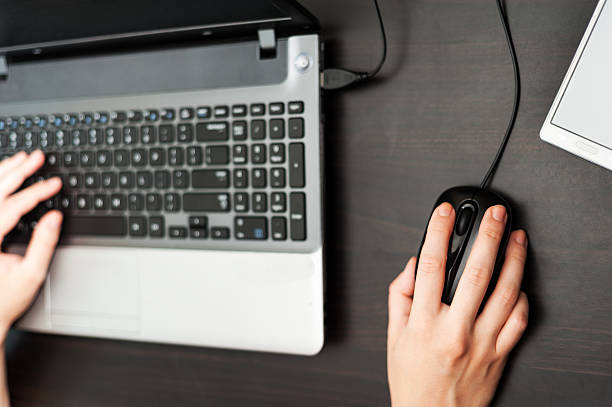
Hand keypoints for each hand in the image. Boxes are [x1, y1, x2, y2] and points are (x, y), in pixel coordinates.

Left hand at [0, 151, 62, 341]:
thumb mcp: (32, 275)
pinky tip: (4, 174)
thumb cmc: (6, 299)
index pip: (11, 206)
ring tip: (22, 158)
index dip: (36, 192)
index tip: (55, 183)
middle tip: (37, 156)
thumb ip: (44, 244)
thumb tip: (55, 217)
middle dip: (19, 171)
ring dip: (4, 172)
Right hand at [387, 203, 527, 406]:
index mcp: (424, 323)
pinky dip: (523, 299)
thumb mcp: (393, 337)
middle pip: (475, 273)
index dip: (438, 233)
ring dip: (514, 260)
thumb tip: (413, 266)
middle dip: (488, 236)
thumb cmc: (412, 380)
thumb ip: (400, 297)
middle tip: (495, 214)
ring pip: (505, 293)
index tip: (444, 213)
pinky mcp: (500, 355)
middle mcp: (455, 330)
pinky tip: (521, 283)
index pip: (430, 266)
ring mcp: (482, 343)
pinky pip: (519, 322)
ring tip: (518, 238)